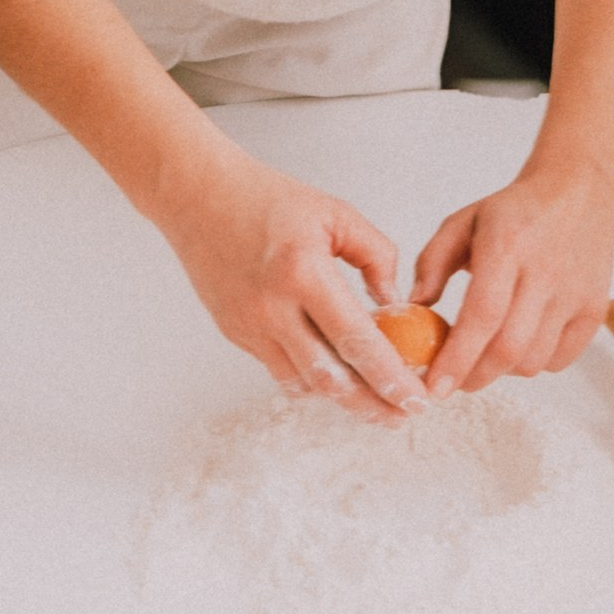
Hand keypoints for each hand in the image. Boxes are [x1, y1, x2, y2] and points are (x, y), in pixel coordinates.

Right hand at [164, 140, 423, 419]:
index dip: (390, 376)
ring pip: (302, 383)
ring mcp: (249, 325)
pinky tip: (336, 377)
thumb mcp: (336, 214)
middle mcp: (272, 307)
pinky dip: (310, 379)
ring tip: (376, 404)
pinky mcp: (235, 333)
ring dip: (341, 399)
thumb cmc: (269, 199)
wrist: (197, 197)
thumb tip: (395, 303)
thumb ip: (376, 255)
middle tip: (403, 416)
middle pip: (330, 378)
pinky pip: (279, 369)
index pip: (356, 340)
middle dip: (371, 405)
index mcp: (303, 273)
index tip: (416, 398)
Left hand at [411, 150, 613, 391]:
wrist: (580, 192)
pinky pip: (559, 359)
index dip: (456, 357)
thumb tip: (414, 307)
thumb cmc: (515, 211)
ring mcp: (574, 294)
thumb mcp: (463, 222)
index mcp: (507, 246)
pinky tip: (520, 344)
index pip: (482, 315)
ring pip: (533, 361)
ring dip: (502, 371)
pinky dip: (533, 364)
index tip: (434, 386)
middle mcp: (545, 272)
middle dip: (474, 377)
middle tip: (453, 381)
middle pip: (508, 348)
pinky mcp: (595, 309)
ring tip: (486, 354)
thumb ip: (432, 262)